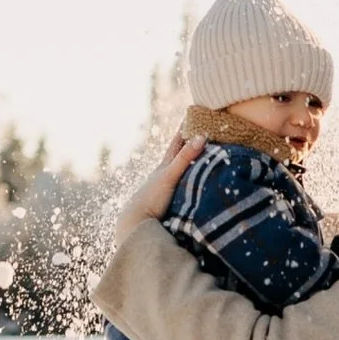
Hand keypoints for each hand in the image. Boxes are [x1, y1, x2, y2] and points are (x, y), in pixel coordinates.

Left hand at [114, 132, 204, 246]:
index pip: (177, 143)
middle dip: (187, 144)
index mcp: (164, 167)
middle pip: (176, 156)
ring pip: (177, 173)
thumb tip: (201, 136)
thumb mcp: (170, 176)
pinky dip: (186, 183)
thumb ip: (185, 158)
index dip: (185, 129)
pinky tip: (187, 187)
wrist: (137, 224)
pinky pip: (179, 189)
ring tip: (196, 159)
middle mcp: (162, 176)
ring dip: (187, 165)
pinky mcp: (165, 205)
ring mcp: (163, 191)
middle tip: (197, 131)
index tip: (192, 114)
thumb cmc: (152, 199)